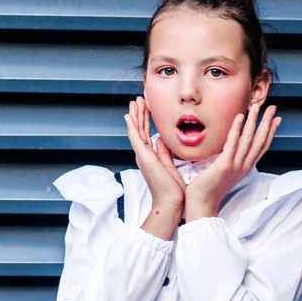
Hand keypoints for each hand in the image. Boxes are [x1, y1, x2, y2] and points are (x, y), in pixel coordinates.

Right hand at [125, 96, 185, 210]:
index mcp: (151, 156)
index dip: (147, 119)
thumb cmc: (172, 189)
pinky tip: (129, 116)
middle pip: (140, 130)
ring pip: (137, 131)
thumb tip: (161, 140)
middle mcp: (144, 155)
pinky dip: (132, 127)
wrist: (171, 201)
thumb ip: (164, 152)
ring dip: (135, 115)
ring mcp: (142, 156)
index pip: (148, 133)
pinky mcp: (144, 158)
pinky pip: (136, 139)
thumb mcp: (169, 165)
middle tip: (139, 99)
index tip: (148, 106)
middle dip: (140, 113)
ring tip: (134, 101)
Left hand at [185, 104, 280, 219]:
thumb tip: (229, 148)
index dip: (270, 132)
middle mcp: (244, 166)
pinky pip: (232, 143)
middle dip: (267, 122)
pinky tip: (240, 117)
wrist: (202, 204)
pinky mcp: (225, 165)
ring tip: (256, 106)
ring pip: (249, 140)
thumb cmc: (209, 189)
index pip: (261, 147)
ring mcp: (236, 166)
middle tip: (273, 107)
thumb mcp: (224, 172)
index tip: (276, 119)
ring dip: (254, 121)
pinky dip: (237, 129)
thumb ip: (229, 160)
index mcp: (245, 168)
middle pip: (259, 141)